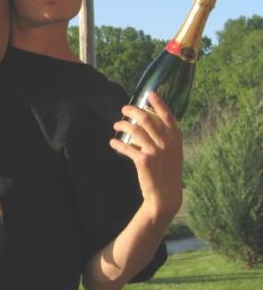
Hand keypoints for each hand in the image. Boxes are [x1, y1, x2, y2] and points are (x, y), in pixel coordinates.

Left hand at [110, 92, 182, 218]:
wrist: (166, 195)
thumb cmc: (168, 171)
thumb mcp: (173, 152)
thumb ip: (165, 137)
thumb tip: (149, 121)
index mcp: (176, 139)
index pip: (168, 116)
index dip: (158, 103)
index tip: (149, 94)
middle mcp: (166, 143)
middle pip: (147, 119)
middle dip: (133, 111)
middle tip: (124, 109)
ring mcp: (155, 152)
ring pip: (134, 130)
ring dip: (122, 125)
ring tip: (116, 125)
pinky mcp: (144, 161)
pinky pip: (127, 147)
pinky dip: (117, 144)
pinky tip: (113, 143)